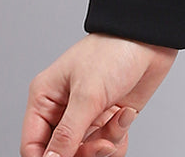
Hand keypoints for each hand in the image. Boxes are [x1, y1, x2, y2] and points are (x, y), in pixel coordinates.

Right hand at [21, 32, 177, 156]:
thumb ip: (67, 134)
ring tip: (117, 122)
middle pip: (61, 153)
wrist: (152, 38)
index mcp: (46, 97)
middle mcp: (64, 108)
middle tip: (100, 144)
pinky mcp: (108, 118)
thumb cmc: (115, 50)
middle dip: (83, 152)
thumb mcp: (88, 94)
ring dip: (104, 144)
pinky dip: (118, 137)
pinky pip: (107, 145)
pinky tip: (126, 114)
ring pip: (86, 151)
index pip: (32, 144)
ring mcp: (87, 114)